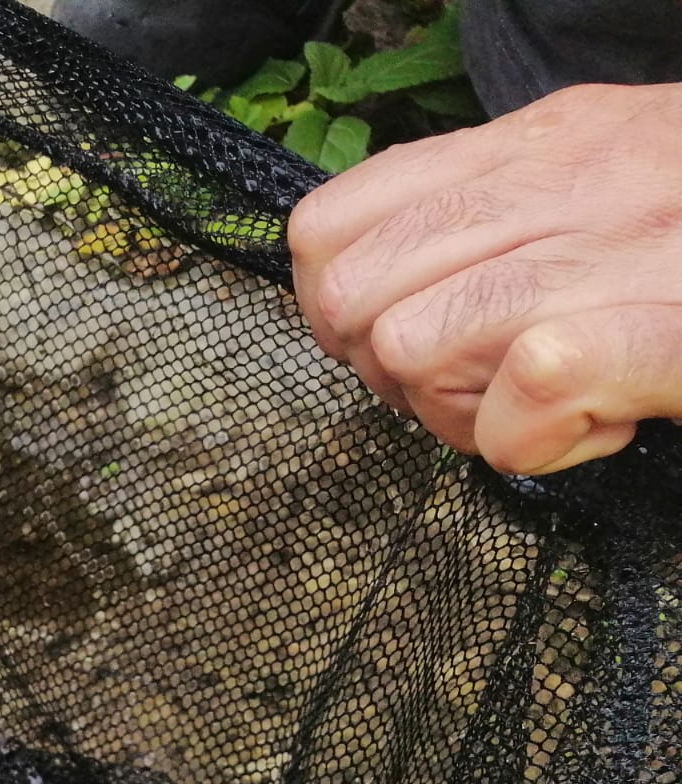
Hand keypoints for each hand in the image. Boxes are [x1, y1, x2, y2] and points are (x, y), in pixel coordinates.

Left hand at [289, 83, 681, 475]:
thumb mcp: (613, 188)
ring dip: (458, 413)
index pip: (332, 224)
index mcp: (544, 145)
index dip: (336, 308)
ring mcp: (614, 254)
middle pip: (352, 299)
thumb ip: (502, 218)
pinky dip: (532, 441)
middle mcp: (567, 185)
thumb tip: (386, 296)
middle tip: (476, 391)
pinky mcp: (661, 332)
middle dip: (385, 372)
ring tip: (544, 409)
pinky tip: (593, 429)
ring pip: (413, 345)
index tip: (397, 346)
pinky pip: (523, 387)